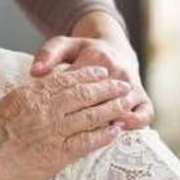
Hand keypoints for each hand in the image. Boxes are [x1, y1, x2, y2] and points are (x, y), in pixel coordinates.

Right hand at [0, 66, 135, 179]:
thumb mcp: (3, 106)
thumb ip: (25, 97)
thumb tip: (38, 90)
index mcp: (30, 95)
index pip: (65, 80)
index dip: (86, 75)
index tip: (100, 71)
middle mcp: (45, 110)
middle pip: (83, 94)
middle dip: (106, 87)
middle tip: (123, 83)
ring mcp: (53, 132)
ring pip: (90, 115)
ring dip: (111, 107)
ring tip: (126, 102)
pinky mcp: (57, 155)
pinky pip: (87, 142)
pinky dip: (103, 135)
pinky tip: (116, 130)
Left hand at [30, 12, 153, 129]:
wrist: (115, 50)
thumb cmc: (83, 52)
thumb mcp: (63, 46)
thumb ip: (47, 55)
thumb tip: (35, 72)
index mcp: (96, 58)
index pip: (79, 84)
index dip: (63, 102)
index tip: (48, 115)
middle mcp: (118, 71)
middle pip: (102, 100)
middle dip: (85, 117)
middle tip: (67, 131)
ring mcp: (133, 85)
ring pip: (123, 109)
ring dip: (109, 121)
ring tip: (92, 134)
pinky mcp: (144, 97)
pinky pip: (144, 114)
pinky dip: (135, 123)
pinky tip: (119, 129)